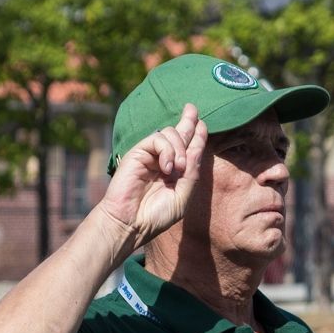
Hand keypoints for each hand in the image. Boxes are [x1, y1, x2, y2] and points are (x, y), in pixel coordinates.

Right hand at [97, 103, 208, 246]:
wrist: (130, 223)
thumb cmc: (155, 215)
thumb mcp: (182, 195)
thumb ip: (191, 172)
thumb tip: (197, 148)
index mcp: (174, 171)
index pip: (188, 147)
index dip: (197, 134)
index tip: (203, 124)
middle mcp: (162, 160)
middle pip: (179, 132)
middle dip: (188, 120)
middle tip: (192, 109)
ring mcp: (150, 155)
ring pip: (171, 133)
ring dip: (179, 149)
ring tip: (177, 169)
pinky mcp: (138, 152)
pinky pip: (158, 138)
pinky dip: (167, 150)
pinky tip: (166, 168)